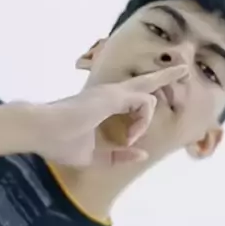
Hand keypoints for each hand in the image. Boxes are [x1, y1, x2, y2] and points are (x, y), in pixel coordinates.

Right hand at [31, 65, 187, 167]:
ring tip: (130, 139)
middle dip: (166, 76)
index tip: (133, 142)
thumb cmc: (59, 142)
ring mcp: (112, 92)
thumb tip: (143, 154)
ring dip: (144, 122)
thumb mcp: (93, 156)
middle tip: (184, 69)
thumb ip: (117, 156)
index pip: (130, 98)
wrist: (40, 131)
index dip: (142, 111)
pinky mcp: (114, 95)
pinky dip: (142, 121)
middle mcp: (109, 94)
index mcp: (102, 105)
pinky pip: (145, 102)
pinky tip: (130, 135)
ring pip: (148, 95)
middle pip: (145, 81)